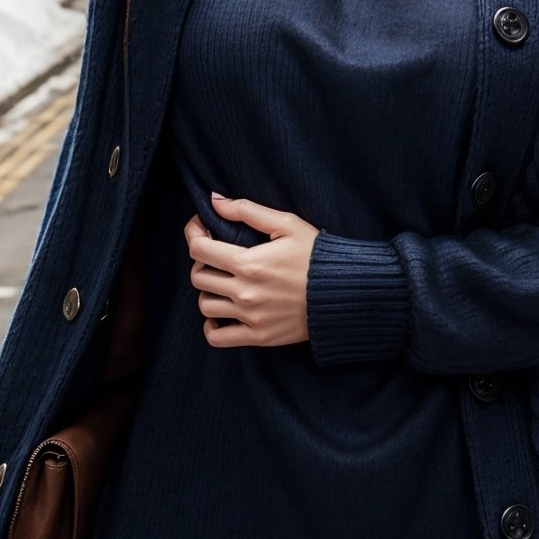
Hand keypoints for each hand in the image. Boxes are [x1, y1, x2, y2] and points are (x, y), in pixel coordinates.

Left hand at [184, 195, 319, 348]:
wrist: (344, 293)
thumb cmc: (316, 255)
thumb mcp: (287, 224)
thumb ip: (248, 210)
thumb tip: (215, 201)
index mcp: (248, 262)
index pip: (198, 249)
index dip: (194, 234)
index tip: (201, 229)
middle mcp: (245, 292)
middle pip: (199, 277)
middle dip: (203, 262)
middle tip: (218, 255)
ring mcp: (250, 317)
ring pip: (205, 305)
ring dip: (209, 291)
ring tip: (224, 283)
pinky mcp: (258, 337)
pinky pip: (217, 337)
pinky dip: (211, 327)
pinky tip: (221, 314)